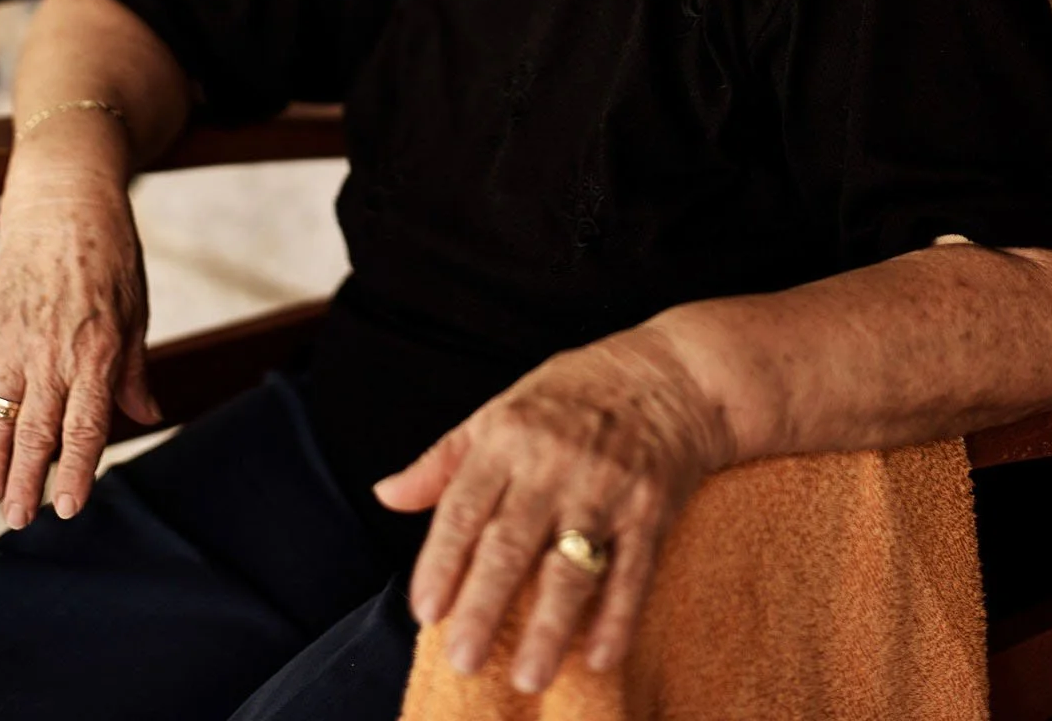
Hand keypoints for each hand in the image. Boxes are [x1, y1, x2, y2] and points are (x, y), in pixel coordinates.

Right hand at [0, 165, 157, 531]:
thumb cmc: (110, 261)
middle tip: (18, 522)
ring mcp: (13, 340)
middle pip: (36, 432)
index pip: (83, 429)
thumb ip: (133, 371)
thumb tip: (147, 417)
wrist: (66, 206)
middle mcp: (52, 353)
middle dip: (27, 482)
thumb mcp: (135, 314)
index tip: (66, 509)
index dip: (74, 472)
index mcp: (95, 354)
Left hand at [374, 329, 730, 694]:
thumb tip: (385, 494)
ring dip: (550, 625)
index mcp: (508, 436)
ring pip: (571, 565)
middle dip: (485, 603)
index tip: (425, 611)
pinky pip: (633, 572)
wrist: (666, 375)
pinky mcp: (650, 509)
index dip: (442, 560)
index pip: (465, 506)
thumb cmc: (571, 395)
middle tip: (463, 658)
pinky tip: (598, 657)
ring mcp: (605, 487)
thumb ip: (443, 459)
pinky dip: (617, 618)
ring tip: (528, 676)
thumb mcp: (500, 409)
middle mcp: (553, 463)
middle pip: (512, 542)